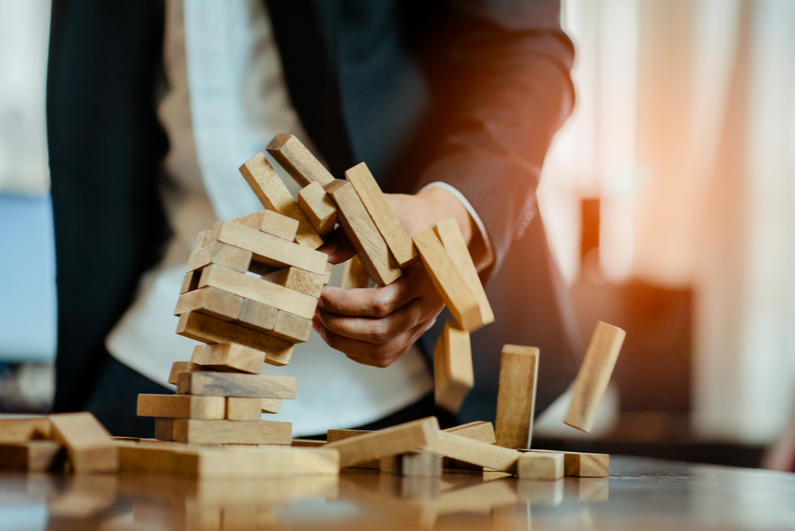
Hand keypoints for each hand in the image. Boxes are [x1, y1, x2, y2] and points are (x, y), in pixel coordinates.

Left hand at [314, 187, 479, 366]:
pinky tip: (337, 334)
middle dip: (339, 325)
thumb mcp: (381, 214)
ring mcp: (423, 320)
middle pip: (381, 332)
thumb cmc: (407, 217)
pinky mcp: (415, 330)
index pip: (382, 302)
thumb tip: (319, 256)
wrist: (440, 226)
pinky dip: (357, 351)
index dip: (345, 303)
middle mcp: (429, 303)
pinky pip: (387, 355)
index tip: (321, 292)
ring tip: (320, 323)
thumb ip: (348, 234)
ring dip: (344, 342)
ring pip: (383, 350)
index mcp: (424, 274)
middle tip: (315, 308)